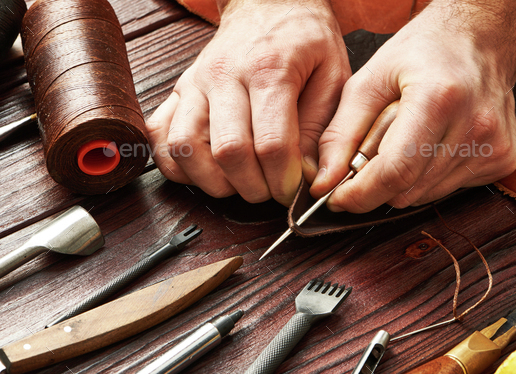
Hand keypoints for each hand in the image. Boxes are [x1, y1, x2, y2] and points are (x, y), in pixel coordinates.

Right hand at [145, 0, 349, 205]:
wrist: (268, 4)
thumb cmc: (304, 40)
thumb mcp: (333, 75)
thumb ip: (324, 128)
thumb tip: (309, 176)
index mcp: (269, 69)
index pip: (271, 143)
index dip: (283, 180)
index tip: (293, 190)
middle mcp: (223, 75)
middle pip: (227, 152)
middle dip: (253, 187)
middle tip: (270, 189)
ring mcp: (194, 83)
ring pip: (184, 148)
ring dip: (213, 181)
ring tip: (239, 180)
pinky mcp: (177, 91)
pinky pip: (159, 136)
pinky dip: (176, 164)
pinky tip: (205, 167)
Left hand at [310, 2, 515, 212]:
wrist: (483, 39)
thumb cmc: (422, 52)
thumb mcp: (368, 81)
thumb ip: (341, 134)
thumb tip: (324, 182)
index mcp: (438, 99)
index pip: (395, 171)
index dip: (359, 194)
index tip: (336, 197)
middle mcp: (474, 126)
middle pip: (407, 190)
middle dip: (375, 185)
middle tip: (369, 155)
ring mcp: (493, 146)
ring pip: (424, 196)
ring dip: (401, 180)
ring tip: (405, 140)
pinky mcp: (503, 160)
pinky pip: (446, 190)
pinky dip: (425, 177)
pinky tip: (430, 144)